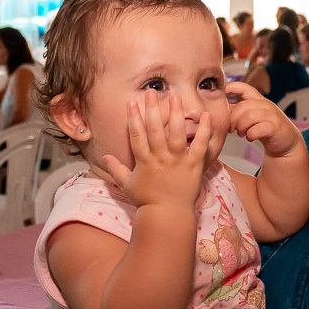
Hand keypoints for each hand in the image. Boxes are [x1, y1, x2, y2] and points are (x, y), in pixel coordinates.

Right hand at [100, 89, 210, 209]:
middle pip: (154, 129)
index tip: (131, 102)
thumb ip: (116, 170)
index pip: (136, 135)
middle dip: (152, 109)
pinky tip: (205, 116)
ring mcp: (177, 161)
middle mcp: (160, 158)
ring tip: (176, 98)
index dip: (133, 118)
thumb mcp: (128, 185)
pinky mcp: (194, 165)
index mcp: (144, 161)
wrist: (167, 216)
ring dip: (176, 114)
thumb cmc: (147, 202)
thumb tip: (103, 158)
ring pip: (176, 133)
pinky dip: (203, 130)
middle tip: (152, 92)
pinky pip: (200, 144)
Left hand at [225, 81, 303, 159]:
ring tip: (241, 134)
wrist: (286, 142)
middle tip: (232, 129)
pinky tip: (250, 137)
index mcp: (259, 101)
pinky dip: (251, 134)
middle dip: (233, 118)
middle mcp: (266, 105)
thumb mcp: (253, 117)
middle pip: (243, 106)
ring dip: (241, 127)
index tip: (223, 90)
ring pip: (250, 116)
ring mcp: (272, 116)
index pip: (246, 88)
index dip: (233, 86)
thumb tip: (221, 107)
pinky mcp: (276, 128)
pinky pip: (259, 128)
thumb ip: (240, 112)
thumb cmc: (267, 128)